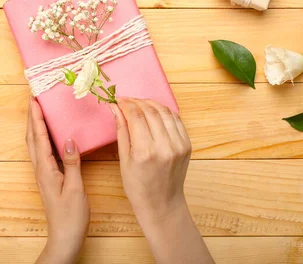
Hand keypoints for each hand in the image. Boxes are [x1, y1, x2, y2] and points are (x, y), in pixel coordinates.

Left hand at [27, 98, 89, 263]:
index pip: (39, 137)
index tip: (35, 98)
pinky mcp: (49, 177)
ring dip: (36, 125)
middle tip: (34, 98)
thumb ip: (72, 163)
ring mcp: (43, 173)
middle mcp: (41, 169)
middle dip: (32, 116)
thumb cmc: (70, 216)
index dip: (36, 117)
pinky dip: (43, 137)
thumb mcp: (75, 189)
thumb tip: (70, 140)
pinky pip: (43, 151)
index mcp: (46, 169)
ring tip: (39, 110)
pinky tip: (50, 134)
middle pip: (32, 137)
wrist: (64, 238)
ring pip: (35, 144)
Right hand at [112, 98, 213, 263]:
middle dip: (137, 102)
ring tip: (140, 104)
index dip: (126, 104)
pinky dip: (165, 112)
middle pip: (151, 111)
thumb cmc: (137, 186)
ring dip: (151, 104)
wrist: (162, 203)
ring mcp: (178, 145)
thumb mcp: (123, 160)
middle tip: (127, 100)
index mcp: (145, 151)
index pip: (136, 116)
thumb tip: (115, 108)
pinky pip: (176, 120)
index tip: (118, 100)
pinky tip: (155, 112)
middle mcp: (164, 146)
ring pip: (165, 112)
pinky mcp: (187, 145)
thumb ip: (121, 131)